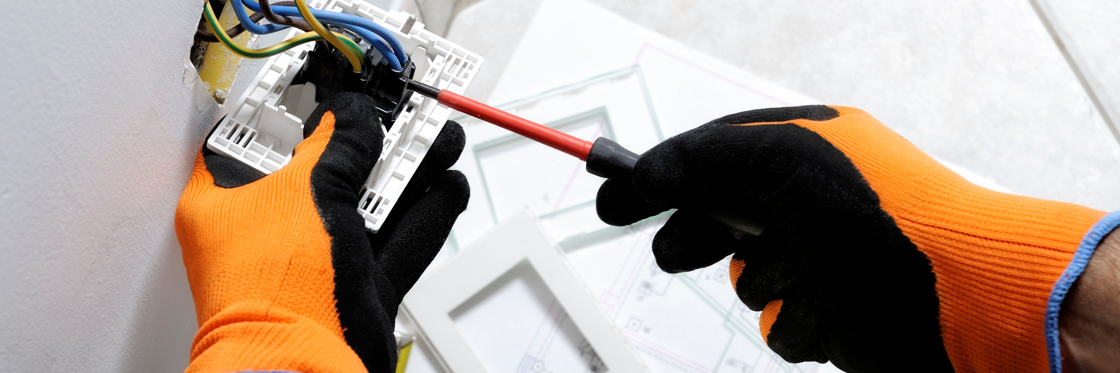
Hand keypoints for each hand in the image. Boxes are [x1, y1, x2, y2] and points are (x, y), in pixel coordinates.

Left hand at [176, 93, 468, 371]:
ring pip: (370, 208)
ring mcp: (315, 263)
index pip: (260, 142)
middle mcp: (271, 233)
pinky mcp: (355, 289)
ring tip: (439, 144)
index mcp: (228, 203)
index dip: (298, 114)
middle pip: (328, 173)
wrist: (301, 366)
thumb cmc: (271, 293)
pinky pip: (396, 244)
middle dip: (375, 145)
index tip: (336, 95)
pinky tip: (445, 191)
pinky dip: (424, 218)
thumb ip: (338, 147)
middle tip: (404, 120)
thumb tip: (353, 117)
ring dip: (409, 177)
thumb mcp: (307, 194)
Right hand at [596, 105, 1112, 371]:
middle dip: (699, 237)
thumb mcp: (777, 159)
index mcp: (803, 152)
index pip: (712, 159)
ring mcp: (823, 263)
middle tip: (681, 249)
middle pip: (720, 222)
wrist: (959, 297)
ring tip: (804, 273)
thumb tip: (635, 178)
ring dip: (766, 282)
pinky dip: (798, 321)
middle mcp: (811, 204)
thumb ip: (696, 160)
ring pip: (748, 281)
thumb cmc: (884, 215)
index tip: (616, 199)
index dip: (663, 179)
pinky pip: (781, 326)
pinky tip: (830, 309)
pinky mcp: (835, 317)